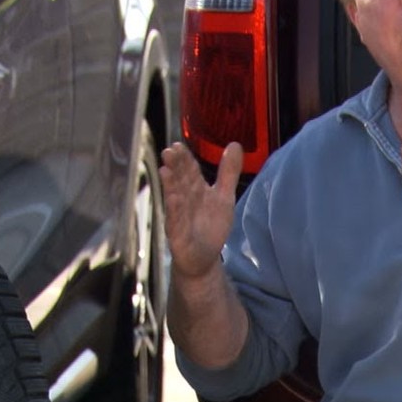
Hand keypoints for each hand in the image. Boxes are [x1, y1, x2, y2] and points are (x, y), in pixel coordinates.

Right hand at [159, 141, 242, 279]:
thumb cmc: (210, 225)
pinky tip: (173, 199)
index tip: (178, 145)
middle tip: (169, 151)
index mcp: (195, 189)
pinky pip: (175, 221)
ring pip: (174, 197)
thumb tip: (235, 144)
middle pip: (180, 180)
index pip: (189, 170)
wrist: (203, 257)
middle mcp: (185, 200)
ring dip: (170, 184)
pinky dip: (174, 210)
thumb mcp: (224, 196)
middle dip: (175, 166)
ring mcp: (179, 216)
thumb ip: (228, 172)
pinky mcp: (178, 234)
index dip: (185, 158)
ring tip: (165, 169)